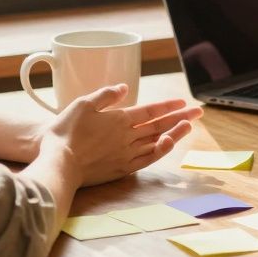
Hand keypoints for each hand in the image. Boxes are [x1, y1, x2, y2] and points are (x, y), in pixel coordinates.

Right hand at [44, 84, 202, 186]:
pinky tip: (168, 145)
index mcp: (119, 119)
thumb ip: (106, 95)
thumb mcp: (83, 104)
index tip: (183, 102)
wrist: (59, 164)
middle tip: (198, 111)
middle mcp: (128, 137)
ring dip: (175, 132)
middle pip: (159, 125)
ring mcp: (127, 154)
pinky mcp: (122, 169)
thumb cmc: (66, 132)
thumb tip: (125, 87)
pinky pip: (148, 160)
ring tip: (189, 126)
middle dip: (180, 116)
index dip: (168, 106)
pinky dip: (161, 151)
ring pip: (157, 141)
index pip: (150, 110)